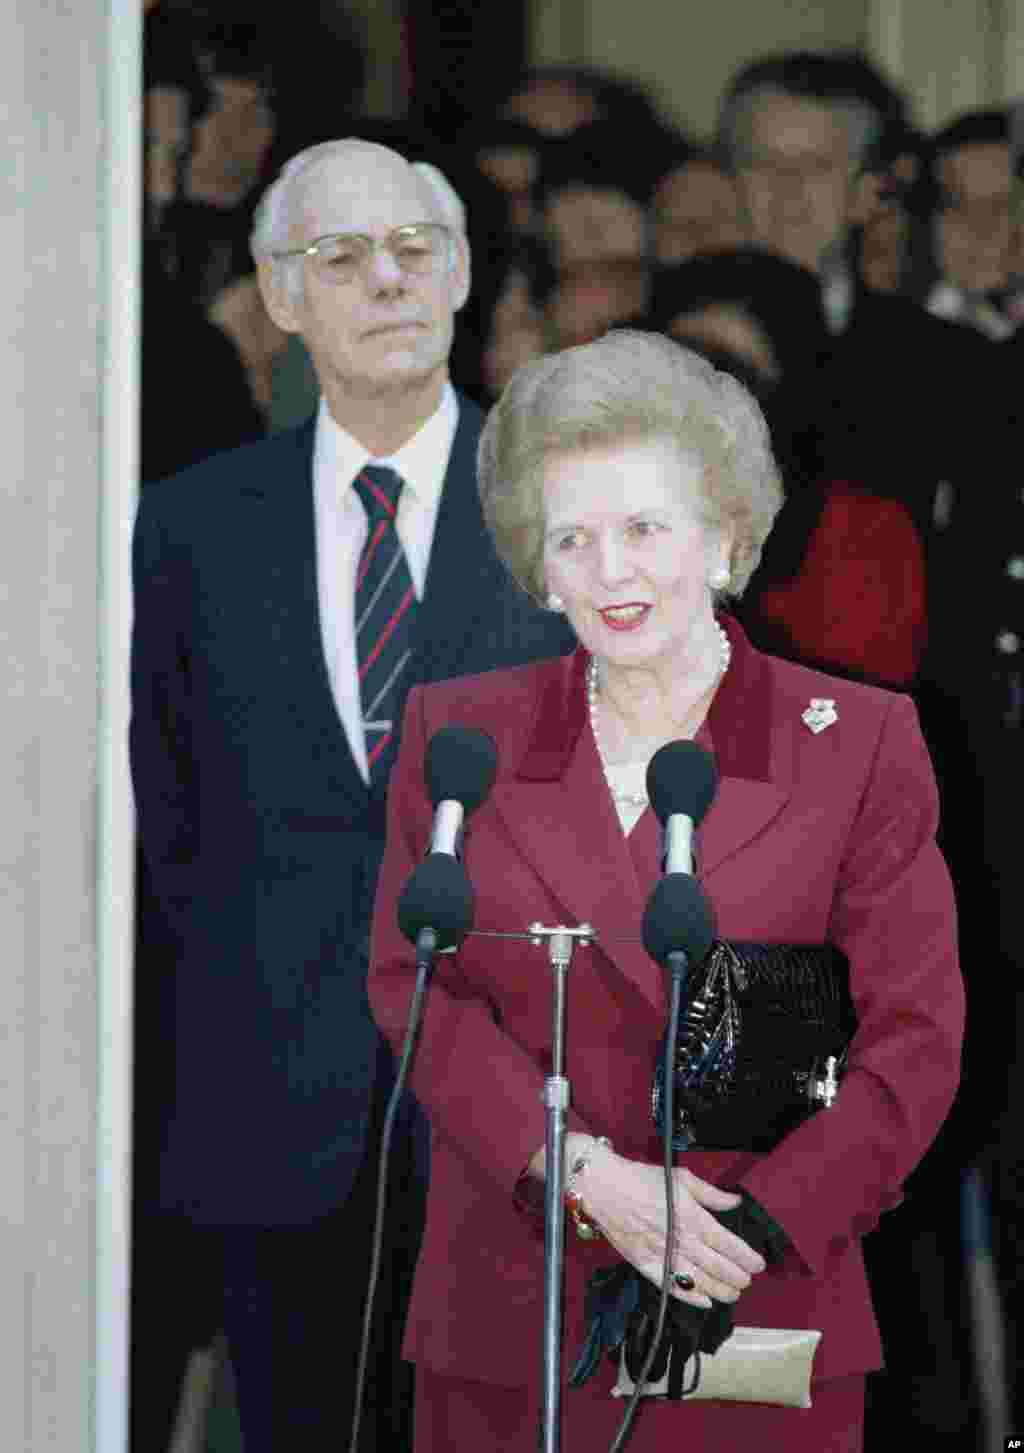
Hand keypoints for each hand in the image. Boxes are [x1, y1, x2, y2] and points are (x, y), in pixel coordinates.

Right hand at [570, 1142, 766, 1310]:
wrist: (604, 1188)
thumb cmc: (642, 1179)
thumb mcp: (682, 1178)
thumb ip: (711, 1194)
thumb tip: (734, 1202)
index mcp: (692, 1218)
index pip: (728, 1244)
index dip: (746, 1257)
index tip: (758, 1264)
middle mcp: (680, 1241)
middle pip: (718, 1267)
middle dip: (737, 1277)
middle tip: (747, 1280)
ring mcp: (663, 1256)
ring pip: (700, 1282)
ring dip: (720, 1291)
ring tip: (732, 1294)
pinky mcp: (646, 1265)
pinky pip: (672, 1287)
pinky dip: (691, 1297)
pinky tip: (704, 1301)